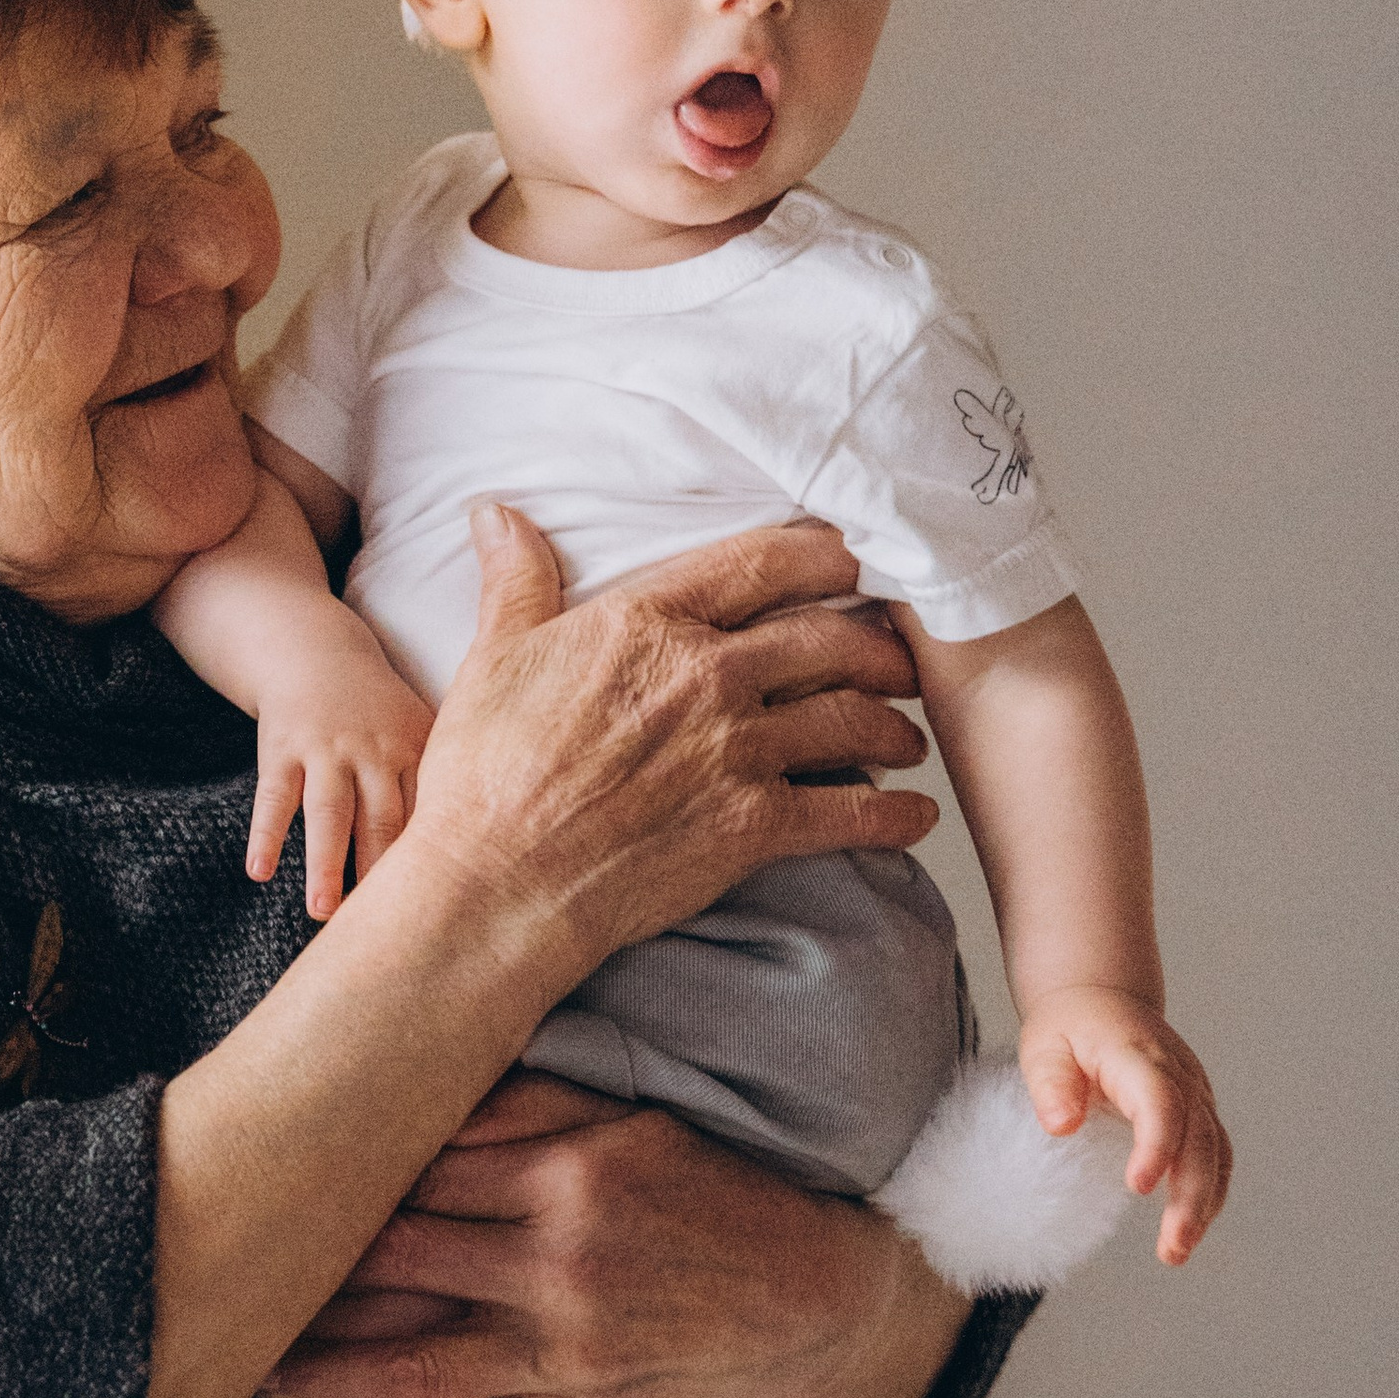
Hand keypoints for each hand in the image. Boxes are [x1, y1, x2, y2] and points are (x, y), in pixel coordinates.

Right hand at [245, 638, 436, 922]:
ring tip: (323, 914)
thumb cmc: (377, 710)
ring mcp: (325, 749)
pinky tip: (259, 872)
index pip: (427, 815)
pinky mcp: (281, 749)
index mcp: (414, 750)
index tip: (440, 909)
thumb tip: (479, 853)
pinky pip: (272, 798)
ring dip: (325, 865)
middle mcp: (372, 751)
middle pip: (381, 821)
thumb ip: (442, 782)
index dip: (433, 861)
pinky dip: (265, 835)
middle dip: (381, 875)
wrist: (315, 652)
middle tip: (383, 930)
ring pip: (328, 814)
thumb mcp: (419, 729)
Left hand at [266, 1074, 966, 1397]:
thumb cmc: (706, 1192)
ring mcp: (565, 1350)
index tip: (274, 1164)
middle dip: (309, 1261)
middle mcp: (560, 1263)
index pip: (423, 1166)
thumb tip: (427, 1086)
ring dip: (322, 1370)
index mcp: (569, 1173)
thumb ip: (528, 1106)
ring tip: (242, 1369)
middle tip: (224, 1258)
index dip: (344, 1168)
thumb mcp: (631, 1122)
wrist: (806, 1294)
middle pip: (400, 1258)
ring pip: (416, 1363)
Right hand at [399, 508, 937, 989]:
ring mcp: (736, 751)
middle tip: (899, 654)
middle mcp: (706, 676)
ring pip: (852, 717)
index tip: (854, 555)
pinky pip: (851, 814)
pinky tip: (914, 816)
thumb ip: (515, 581)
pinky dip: (894, 816)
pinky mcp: (752, 826)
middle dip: (877, 643)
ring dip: (892, 724)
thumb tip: (494, 514)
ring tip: (906, 733)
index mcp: (647, 622)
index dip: (823, 553)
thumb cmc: (484, 776)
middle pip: (829, 637)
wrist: (497, 884)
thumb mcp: (493, 658)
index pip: (761, 562)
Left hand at [1019, 985, 1230, 1265]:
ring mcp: (1197, 1093)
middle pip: (1200, 1139)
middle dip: (1191, 1196)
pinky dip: (1210, 1192)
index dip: (1157, 1145)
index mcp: (1141, 1056)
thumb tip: (1061, 1126)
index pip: (1161, 1103)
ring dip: (1204, 1204)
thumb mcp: (1044, 1045)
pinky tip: (1189, 1227)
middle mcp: (1181, 1076)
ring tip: (1177, 1251)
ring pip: (1217, 1152)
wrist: (1102, 998)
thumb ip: (1050, 1083)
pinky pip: (1218, 1155)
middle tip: (1172, 1246)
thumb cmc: (1069, 1026)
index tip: (1138, 1187)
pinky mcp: (1200, 1110)